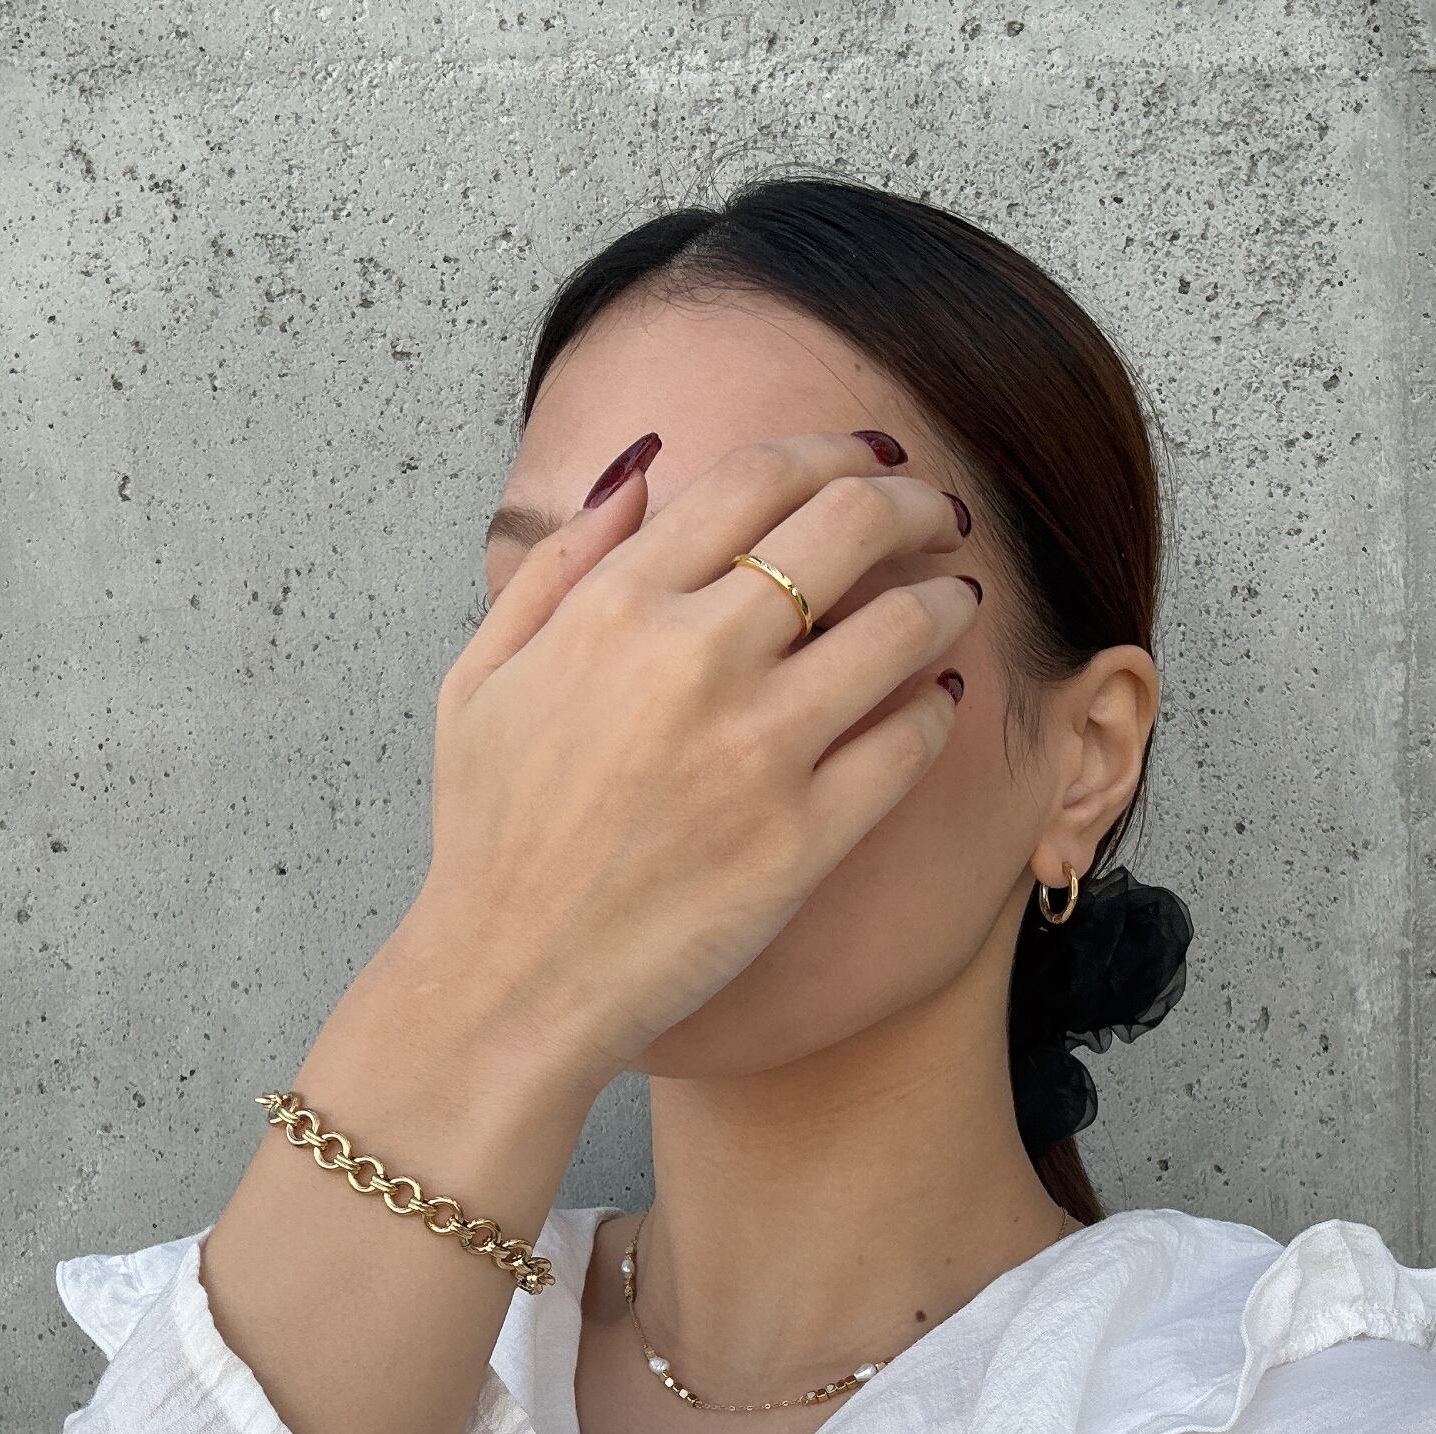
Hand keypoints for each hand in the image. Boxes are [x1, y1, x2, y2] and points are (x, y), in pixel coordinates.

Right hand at [408, 426, 978, 1092]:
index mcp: (616, 607)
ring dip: (946, 599)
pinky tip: (933, 704)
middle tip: (939, 517)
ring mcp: (757, 748)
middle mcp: (695, 659)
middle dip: (915, 504)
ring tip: (954, 602)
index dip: (836, 450)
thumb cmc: (492, 834)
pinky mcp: (805, 836)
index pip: (759, 477)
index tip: (871, 461)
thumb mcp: (480, 676)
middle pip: (851, 523)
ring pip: (905, 625)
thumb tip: (644, 471)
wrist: (513, 980)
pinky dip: (938, 709)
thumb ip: (559, 563)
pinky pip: (912, 742)